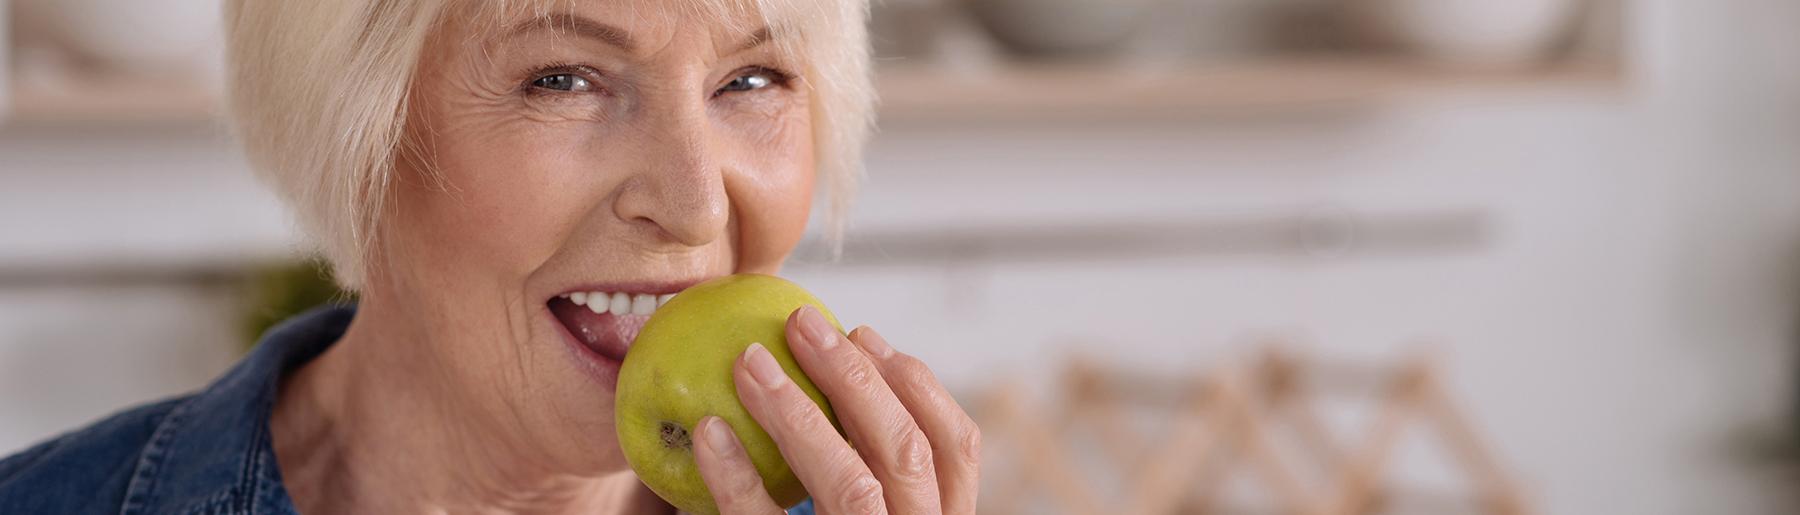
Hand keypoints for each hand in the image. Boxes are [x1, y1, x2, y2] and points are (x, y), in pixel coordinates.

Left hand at [691, 306, 980, 513]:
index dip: (918, 385)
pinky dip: (737, 478)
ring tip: (748, 363)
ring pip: (850, 484)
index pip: (958, 450)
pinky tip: (707, 433)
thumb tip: (831, 368)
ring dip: (797, 412)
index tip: (868, 335)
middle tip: (800, 324)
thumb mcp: (867, 514)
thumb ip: (867, 472)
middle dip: (854, 376)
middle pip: (905, 451)